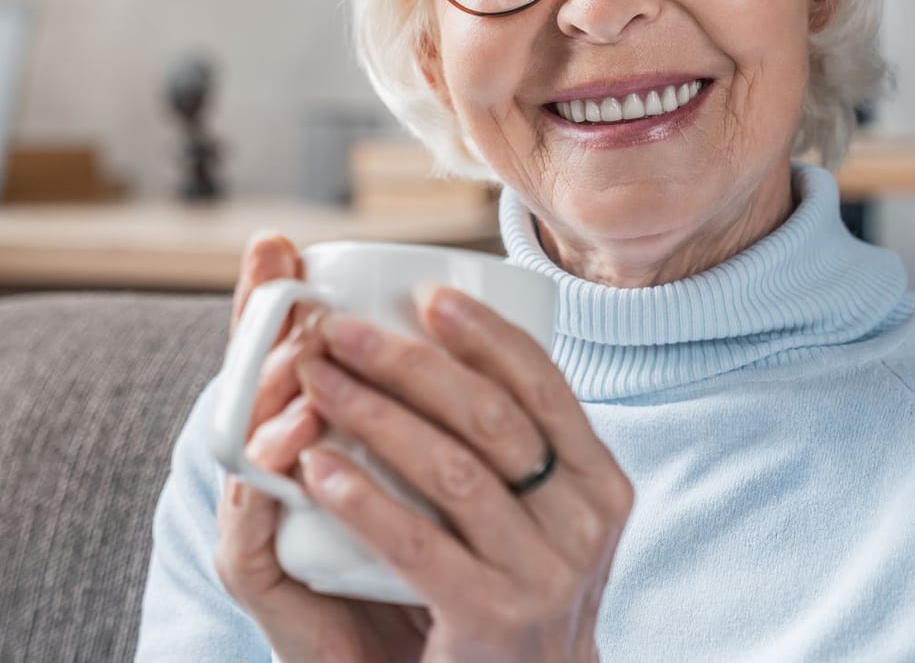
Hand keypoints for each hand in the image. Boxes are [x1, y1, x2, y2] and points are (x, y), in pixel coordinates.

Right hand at [213, 232, 429, 661]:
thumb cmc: (434, 573)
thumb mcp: (442, 480)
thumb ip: (445, 414)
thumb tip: (468, 318)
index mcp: (305, 443)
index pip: (276, 359)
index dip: (267, 300)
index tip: (278, 242)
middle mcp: (269, 476)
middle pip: (248, 386)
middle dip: (266, 325)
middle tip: (286, 279)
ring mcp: (256, 526)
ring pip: (244, 445)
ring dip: (272, 392)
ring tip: (307, 357)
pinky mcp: (256, 580)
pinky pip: (253, 526)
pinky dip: (278, 482)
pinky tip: (306, 450)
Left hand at [292, 283, 632, 662]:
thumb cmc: (509, 591)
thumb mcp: (536, 514)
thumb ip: (510, 444)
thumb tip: (447, 330)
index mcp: (598, 482)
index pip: (543, 385)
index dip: (485, 334)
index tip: (425, 295)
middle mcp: (584, 524)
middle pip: (492, 417)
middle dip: (408, 363)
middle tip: (337, 331)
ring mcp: (544, 575)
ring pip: (453, 471)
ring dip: (375, 415)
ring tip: (316, 381)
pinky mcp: (494, 620)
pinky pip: (419, 544)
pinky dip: (363, 498)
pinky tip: (315, 467)